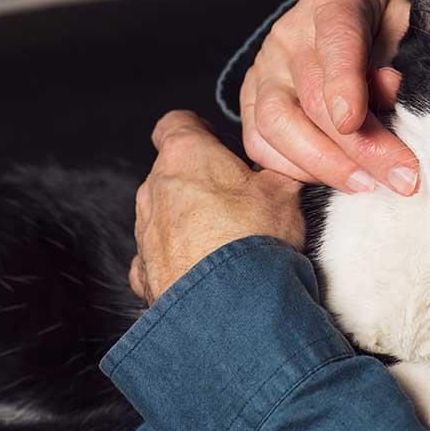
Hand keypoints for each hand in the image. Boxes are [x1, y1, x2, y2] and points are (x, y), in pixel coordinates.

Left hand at [130, 111, 306, 303]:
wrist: (232, 305)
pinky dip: (176, 261)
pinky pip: (157, 258)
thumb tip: (285, 167)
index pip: (176, 124)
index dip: (196, 129)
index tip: (213, 139)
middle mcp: (155, 189)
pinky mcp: (145, 272)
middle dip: (199, 183)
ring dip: (187, 222)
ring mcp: (145, 232)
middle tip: (236, 200)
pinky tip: (202, 272)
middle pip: (172, 173)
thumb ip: (277, 171)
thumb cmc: (255, 241)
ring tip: (226, 243)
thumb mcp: (284, 191)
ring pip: (163, 216)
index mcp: (185, 156)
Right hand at [241, 0, 420, 195]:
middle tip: (401, 177)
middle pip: (313, 96)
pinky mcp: (252, 101)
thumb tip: (387, 94)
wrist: (358, 27)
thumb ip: (406, 58)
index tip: (353, 122)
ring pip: (278, 123)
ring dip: (325, 164)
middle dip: (360, 145)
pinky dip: (296, 169)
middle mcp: (290, 31)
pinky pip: (260, 144)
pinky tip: (336, 180)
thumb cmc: (390, 30)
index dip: (343, 82)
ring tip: (367, 186)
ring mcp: (265, 67)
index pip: (335, 38)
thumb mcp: (412, 29)